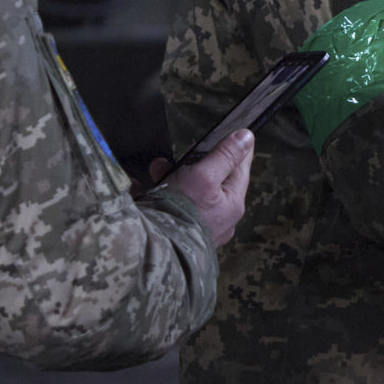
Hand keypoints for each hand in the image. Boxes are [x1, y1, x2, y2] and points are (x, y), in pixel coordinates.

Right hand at [150, 129, 256, 246]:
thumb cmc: (182, 211)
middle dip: (192, 163)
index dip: (235, 148)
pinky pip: (169, 207)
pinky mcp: (178, 233)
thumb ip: (224, 156)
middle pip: (212, 180)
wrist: (154, 251)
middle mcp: (220, 217)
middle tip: (181, 153)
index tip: (233, 132)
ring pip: (188, 193)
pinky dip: (155, 195)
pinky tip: (136, 186)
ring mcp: (200, 227)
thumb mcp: (204, 176)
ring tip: (156, 168)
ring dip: (171, 177)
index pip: (240, 168)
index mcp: (232, 203)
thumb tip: (247, 136)